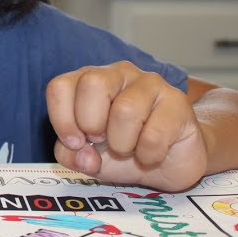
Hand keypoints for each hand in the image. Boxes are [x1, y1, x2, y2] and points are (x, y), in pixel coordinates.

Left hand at [46, 61, 206, 191]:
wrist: (169, 163)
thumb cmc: (125, 151)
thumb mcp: (88, 158)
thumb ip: (71, 155)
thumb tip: (83, 154)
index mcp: (89, 82)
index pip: (60, 86)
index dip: (62, 120)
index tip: (76, 143)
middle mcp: (118, 74)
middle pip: (92, 83)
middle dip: (92, 124)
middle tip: (104, 141)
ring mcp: (150, 83)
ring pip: (125, 110)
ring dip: (122, 144)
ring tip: (130, 150)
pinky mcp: (177, 101)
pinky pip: (154, 133)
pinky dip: (148, 155)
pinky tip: (152, 154)